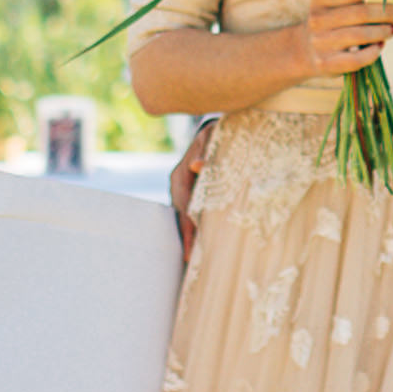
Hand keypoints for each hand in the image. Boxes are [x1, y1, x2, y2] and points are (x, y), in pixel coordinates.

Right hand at [169, 114, 217, 264]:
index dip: (188, 228)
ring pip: (185, 217)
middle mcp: (178, 186)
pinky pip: (192, 213)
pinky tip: (202, 242)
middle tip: (192, 261)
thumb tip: (196, 167)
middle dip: (187, 238)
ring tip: (195, 258)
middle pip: (181, 216)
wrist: (212, 130)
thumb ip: (203, 152)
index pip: (183, 207)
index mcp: (179, 177)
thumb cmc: (214, 134)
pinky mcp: (191, 194)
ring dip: (190, 235)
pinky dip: (195, 227)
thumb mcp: (210, 138)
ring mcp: (183, 191)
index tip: (191, 249)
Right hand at [290, 0, 392, 80]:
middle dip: (385, 13)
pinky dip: (373, 52)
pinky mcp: (327, 63)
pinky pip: (357, 58)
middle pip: (360, 13)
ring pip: (360, 35)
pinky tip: (380, 46)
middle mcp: (318, 20)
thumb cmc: (328, 26)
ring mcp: (321, 42)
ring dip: (382, 31)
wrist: (304, 52)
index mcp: (320, 0)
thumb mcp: (333, 7)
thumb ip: (355, 1)